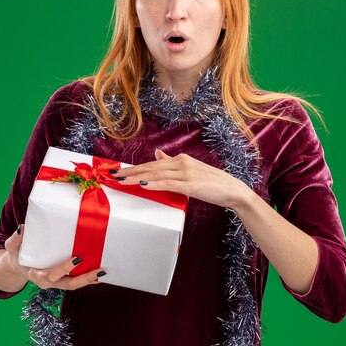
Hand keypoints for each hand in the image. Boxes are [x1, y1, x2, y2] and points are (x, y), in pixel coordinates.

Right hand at [4, 224, 105, 289]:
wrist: (18, 265)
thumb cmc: (17, 254)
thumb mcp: (12, 247)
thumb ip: (15, 239)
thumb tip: (22, 228)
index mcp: (36, 275)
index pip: (52, 274)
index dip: (64, 268)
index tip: (77, 258)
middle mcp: (48, 282)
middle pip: (68, 284)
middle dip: (84, 279)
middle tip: (98, 271)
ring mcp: (56, 282)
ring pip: (73, 285)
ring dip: (88, 280)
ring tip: (102, 273)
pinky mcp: (62, 279)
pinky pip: (75, 281)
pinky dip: (87, 279)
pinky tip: (98, 274)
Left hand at [114, 148, 253, 208]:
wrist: (232, 190)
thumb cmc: (212, 183)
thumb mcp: (191, 170)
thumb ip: (172, 162)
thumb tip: (157, 154)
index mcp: (180, 159)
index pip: (152, 163)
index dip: (134, 167)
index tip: (119, 171)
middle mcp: (181, 163)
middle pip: (150, 167)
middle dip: (130, 172)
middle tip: (113, 176)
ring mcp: (186, 173)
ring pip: (156, 174)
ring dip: (137, 177)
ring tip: (122, 181)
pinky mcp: (190, 185)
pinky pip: (168, 184)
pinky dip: (154, 184)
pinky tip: (143, 184)